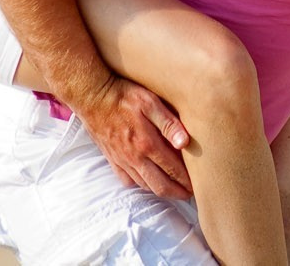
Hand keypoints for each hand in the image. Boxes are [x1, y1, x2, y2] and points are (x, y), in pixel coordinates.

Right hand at [74, 72, 193, 198]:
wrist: (92, 97)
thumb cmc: (124, 95)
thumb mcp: (150, 102)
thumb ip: (169, 123)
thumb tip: (185, 143)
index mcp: (147, 144)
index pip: (172, 169)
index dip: (186, 180)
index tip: (198, 184)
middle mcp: (134, 157)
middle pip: (159, 184)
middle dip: (176, 192)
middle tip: (189, 194)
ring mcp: (122, 160)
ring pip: (144, 185)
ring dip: (160, 190)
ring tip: (173, 190)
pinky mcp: (112, 159)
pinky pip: (127, 180)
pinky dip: (140, 185)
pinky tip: (147, 181)